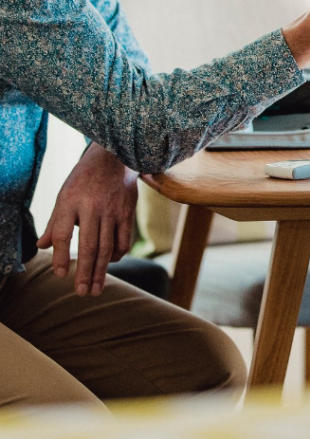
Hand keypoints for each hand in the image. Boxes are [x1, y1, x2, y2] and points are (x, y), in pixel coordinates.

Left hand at [37, 143, 138, 295]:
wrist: (114, 156)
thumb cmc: (84, 179)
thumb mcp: (64, 195)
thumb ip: (54, 223)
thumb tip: (42, 246)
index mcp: (70, 202)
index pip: (63, 234)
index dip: (61, 256)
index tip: (61, 275)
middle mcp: (91, 207)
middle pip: (89, 246)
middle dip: (85, 272)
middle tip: (82, 293)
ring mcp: (112, 209)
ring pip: (107, 246)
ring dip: (101, 270)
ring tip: (96, 289)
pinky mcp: (127, 211)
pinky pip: (123, 238)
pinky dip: (117, 254)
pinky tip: (111, 262)